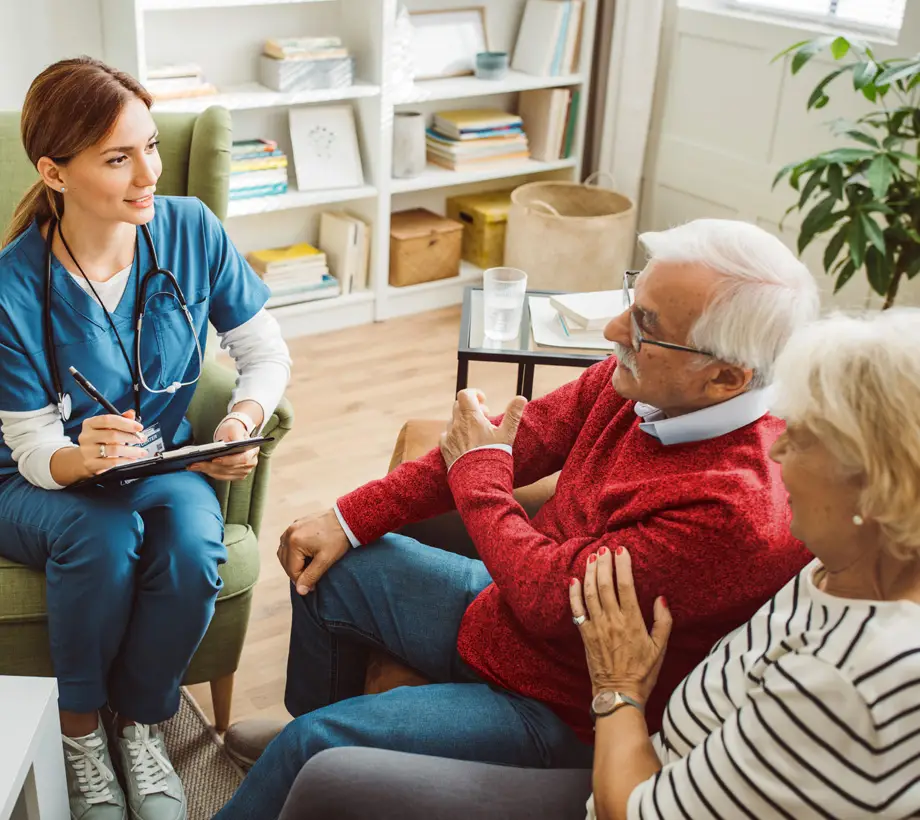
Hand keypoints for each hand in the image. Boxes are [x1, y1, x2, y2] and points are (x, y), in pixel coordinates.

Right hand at [77, 409, 147, 475]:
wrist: (82, 459)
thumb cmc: (99, 441)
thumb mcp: (107, 428)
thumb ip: (120, 420)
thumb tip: (131, 413)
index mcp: (90, 424)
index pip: (108, 420)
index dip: (126, 423)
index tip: (139, 427)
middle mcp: (86, 436)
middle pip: (112, 435)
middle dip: (131, 437)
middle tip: (142, 439)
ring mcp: (87, 451)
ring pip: (114, 449)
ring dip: (131, 450)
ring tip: (141, 451)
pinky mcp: (91, 464)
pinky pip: (112, 462)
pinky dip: (125, 460)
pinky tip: (132, 458)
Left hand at [189, 417, 258, 480]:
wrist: (234, 433)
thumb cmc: (234, 430)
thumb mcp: (234, 428)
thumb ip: (233, 437)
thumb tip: (225, 447)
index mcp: (252, 451)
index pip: (242, 459)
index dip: (228, 461)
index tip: (214, 459)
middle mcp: (250, 463)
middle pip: (230, 468)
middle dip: (211, 466)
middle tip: (195, 463)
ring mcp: (244, 471)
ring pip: (224, 474)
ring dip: (208, 471)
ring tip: (193, 466)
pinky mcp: (236, 475)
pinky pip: (222, 477)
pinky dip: (210, 473)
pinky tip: (199, 468)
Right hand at [277, 508, 350, 594]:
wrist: (346, 519)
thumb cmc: (337, 539)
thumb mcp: (325, 560)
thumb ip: (311, 576)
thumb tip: (300, 591)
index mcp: (294, 542)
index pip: (291, 570)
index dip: (301, 581)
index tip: (313, 587)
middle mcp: (289, 533)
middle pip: (285, 562)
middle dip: (296, 573)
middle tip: (310, 580)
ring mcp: (291, 527)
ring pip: (284, 552)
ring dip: (292, 563)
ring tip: (307, 569)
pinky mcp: (296, 524)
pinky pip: (287, 542)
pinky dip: (292, 552)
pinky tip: (304, 556)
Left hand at [439, 389, 527, 469]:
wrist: (478, 480)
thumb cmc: (494, 456)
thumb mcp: (507, 434)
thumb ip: (513, 415)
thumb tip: (521, 398)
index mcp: (471, 417)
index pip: (465, 394)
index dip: (474, 394)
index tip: (483, 401)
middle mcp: (457, 424)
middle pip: (459, 406)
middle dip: (471, 408)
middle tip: (484, 418)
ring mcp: (449, 436)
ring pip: (453, 420)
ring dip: (463, 421)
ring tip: (477, 433)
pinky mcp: (445, 448)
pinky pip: (446, 434)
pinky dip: (454, 434)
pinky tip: (465, 443)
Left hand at [569, 546, 671, 703]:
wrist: (619, 694)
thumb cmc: (643, 672)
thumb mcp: (660, 648)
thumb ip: (662, 621)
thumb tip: (661, 598)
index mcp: (632, 622)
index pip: (626, 586)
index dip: (622, 566)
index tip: (622, 550)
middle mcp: (612, 621)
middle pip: (605, 585)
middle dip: (604, 564)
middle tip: (604, 549)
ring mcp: (596, 627)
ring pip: (590, 593)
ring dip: (590, 573)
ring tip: (592, 558)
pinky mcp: (585, 635)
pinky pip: (577, 610)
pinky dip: (574, 594)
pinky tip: (573, 580)